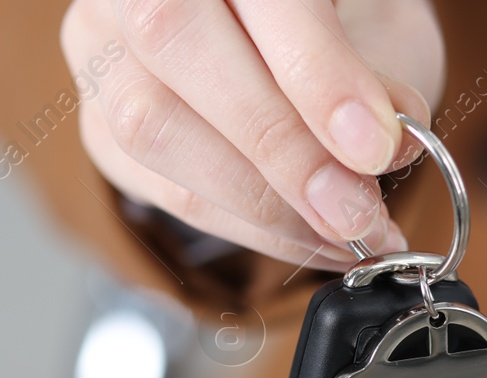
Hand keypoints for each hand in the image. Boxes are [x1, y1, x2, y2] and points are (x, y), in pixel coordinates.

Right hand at [61, 0, 443, 270]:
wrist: (277, 46)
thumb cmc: (326, 29)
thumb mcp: (374, 28)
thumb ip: (375, 74)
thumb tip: (387, 144)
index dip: (313, 68)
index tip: (375, 144)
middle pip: (175, 39)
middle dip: (280, 144)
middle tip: (355, 210)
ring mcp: (101, 47)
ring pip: (153, 124)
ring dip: (263, 202)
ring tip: (346, 233)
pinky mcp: (99, 125)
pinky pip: (163, 188)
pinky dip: (249, 227)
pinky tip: (312, 239)